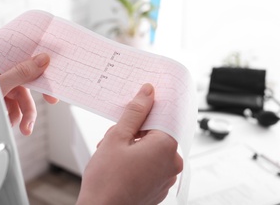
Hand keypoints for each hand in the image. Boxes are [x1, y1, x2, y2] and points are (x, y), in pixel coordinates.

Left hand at [0, 53, 57, 134]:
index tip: (54, 79)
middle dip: (31, 106)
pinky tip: (7, 122)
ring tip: (20, 128)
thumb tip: (44, 59)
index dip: (40, 69)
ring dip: (21, 116)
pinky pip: (10, 107)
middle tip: (49, 105)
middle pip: (24, 85)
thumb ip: (21, 72)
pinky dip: (11, 117)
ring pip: (18, 100)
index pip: (24, 60)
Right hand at [76, 84, 182, 204]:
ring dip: (133, 147)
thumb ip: (135, 112)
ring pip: (151, 149)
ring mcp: (167, 178)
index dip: (146, 110)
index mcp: (166, 147)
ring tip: (112, 155)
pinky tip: (119, 166)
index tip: (135, 109)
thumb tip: (148, 92)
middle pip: (155, 133)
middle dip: (134, 132)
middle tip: (114, 138)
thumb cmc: (106, 181)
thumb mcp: (117, 137)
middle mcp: (172, 164)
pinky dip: (137, 161)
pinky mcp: (159, 188)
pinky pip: (151, 165)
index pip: (163, 116)